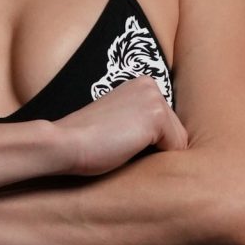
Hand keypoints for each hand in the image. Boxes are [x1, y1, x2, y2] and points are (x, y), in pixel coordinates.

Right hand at [54, 75, 187, 176]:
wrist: (66, 143)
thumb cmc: (86, 141)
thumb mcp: (120, 123)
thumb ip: (140, 123)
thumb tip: (166, 144)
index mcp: (141, 85)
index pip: (167, 124)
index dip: (150, 143)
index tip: (122, 142)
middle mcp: (151, 86)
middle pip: (176, 132)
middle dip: (156, 149)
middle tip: (123, 148)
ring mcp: (154, 99)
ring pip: (178, 142)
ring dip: (156, 155)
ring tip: (125, 150)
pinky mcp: (156, 116)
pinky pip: (177, 149)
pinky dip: (158, 160)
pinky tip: (130, 152)